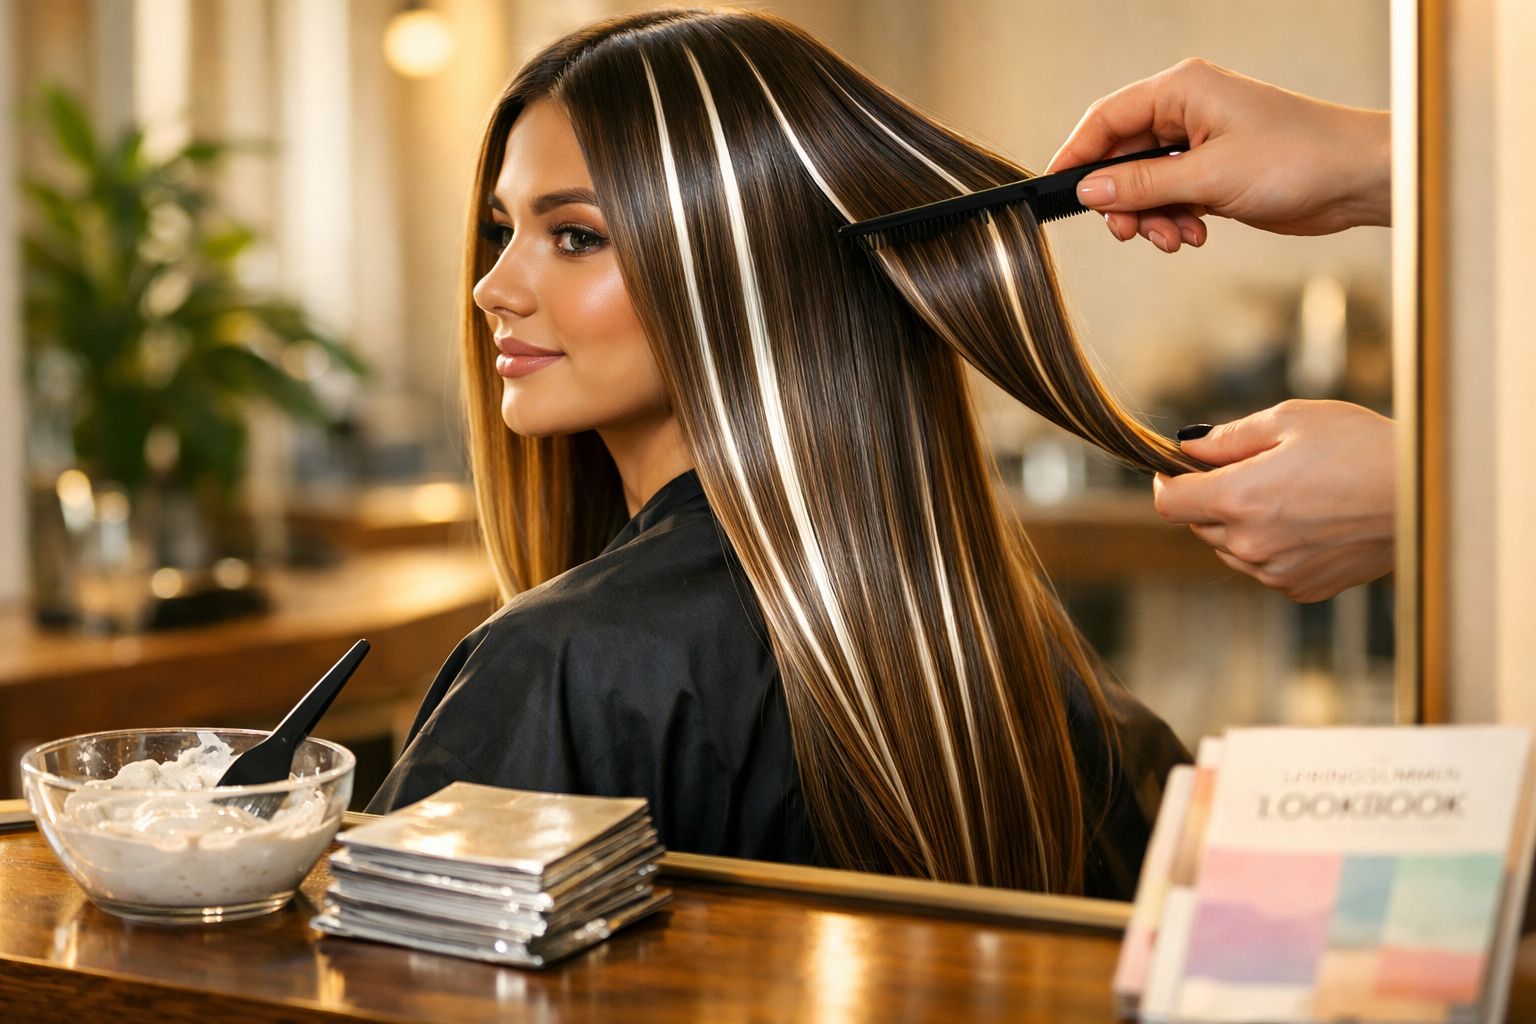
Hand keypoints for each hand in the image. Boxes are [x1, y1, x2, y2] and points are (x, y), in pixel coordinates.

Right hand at [1047, 59, 1391, 252]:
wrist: (1355, 179)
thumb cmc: (1298, 158)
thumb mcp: (1209, 176)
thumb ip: (1143, 184)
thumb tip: (1090, 189)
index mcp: (1182, 90)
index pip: (1106, 119)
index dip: (1076, 155)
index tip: (1057, 190)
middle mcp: (1187, 111)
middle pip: (1122, 157)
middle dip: (1122, 200)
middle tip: (1128, 231)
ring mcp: (1200, 143)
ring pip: (1145, 184)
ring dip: (1151, 217)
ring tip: (1174, 237)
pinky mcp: (1214, 172)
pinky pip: (1171, 198)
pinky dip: (1175, 220)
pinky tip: (1195, 233)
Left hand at [1152, 400, 1394, 601]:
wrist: (1424, 497)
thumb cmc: (1361, 446)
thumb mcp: (1291, 420)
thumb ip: (1229, 438)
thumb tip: (1189, 448)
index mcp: (1239, 499)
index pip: (1169, 503)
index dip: (1165, 482)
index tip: (1174, 469)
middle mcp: (1251, 544)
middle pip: (1198, 525)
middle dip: (1211, 498)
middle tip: (1251, 472)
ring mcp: (1276, 572)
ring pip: (1230, 549)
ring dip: (1239, 525)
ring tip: (1288, 495)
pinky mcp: (1301, 588)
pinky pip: (1264, 567)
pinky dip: (1271, 547)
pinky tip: (1308, 522)